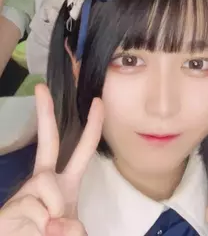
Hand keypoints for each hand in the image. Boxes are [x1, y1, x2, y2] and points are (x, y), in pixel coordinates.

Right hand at [0, 84, 102, 235]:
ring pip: (45, 183)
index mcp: (66, 183)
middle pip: (48, 141)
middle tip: (41, 87)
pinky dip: (39, 223)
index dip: (93, 125)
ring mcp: (26, 192)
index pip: (83, 149)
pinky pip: (32, 206)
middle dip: (45, 113)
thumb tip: (55, 218)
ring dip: (53, 208)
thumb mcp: (73, 233)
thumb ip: (74, 229)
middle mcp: (46, 181)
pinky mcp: (8, 207)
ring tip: (48, 230)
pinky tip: (35, 231)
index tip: (97, 101)